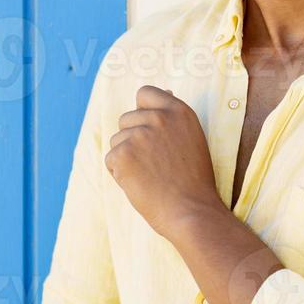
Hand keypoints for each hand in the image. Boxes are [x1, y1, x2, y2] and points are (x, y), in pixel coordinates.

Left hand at [105, 85, 224, 239]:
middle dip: (133, 140)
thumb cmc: (193, 181)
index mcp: (179, 111)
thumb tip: (165, 92)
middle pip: (126, 119)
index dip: (143, 111)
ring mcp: (140, 134)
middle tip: (155, 164)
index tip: (149, 131)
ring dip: (126, 157)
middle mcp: (160, 117)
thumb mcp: (193, 139)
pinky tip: (140, 184)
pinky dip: (120, 174)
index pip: (145, 94)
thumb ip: (174, 118)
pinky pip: (110, 159)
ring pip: (117, 140)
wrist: (191, 211)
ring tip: (149, 175)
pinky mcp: (123, 154)